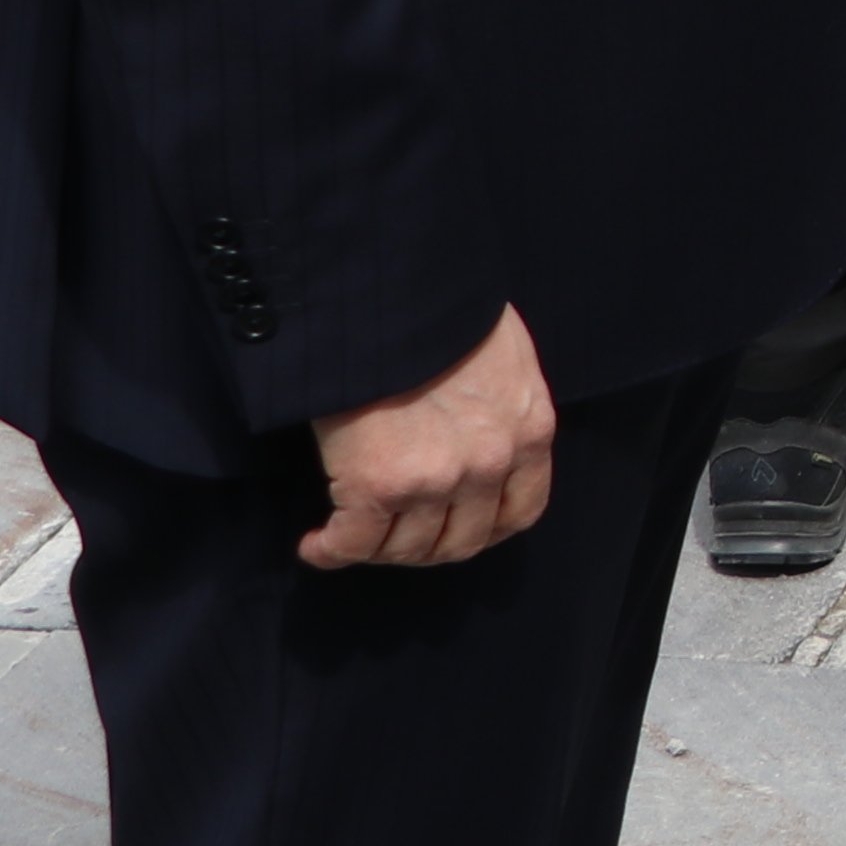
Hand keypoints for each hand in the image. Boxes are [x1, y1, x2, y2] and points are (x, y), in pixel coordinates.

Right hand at [306, 305, 552, 570]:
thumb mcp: (503, 355)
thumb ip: (500, 404)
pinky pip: (353, 543)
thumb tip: (477, 429)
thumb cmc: (442, 310)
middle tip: (395, 534)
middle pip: (460, 541)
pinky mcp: (377, 487)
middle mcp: (489, 464)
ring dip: (377, 548)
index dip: (484, 530)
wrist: (390, 294)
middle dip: (425, 546)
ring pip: (406, 548)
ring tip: (354, 534)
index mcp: (529, 430)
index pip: (520, 511)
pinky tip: (316, 543)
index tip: (453, 529)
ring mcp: (436, 480)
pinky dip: (330, 551)